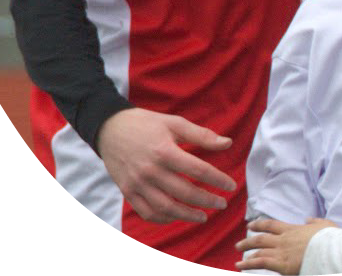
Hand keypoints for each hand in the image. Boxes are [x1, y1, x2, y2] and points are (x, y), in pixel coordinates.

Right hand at [96, 107, 234, 223]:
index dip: (218, 180)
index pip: (198, 170)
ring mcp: (137, 184)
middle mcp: (150, 171)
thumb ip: (202, 135)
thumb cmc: (146, 124)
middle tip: (222, 203)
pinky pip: (146, 212)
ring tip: (204, 216)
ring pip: (166, 207)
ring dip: (187, 215)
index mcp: (164, 151)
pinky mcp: (127, 191)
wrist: (110, 129)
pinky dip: (163, 218)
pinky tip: (176, 216)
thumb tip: (228, 143)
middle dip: (207, 200)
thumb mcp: (175, 123)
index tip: (231, 186)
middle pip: (184, 192)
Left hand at [236, 217, 337, 274]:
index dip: (259, 224)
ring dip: (246, 254)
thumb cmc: (330, 238)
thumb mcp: (324, 224)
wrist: (331, 250)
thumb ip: (314, 222)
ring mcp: (281, 251)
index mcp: (293, 229)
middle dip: (248, 241)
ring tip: (238, 259)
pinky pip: (260, 262)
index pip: (271, 225)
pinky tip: (239, 266)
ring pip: (258, 250)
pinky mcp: (281, 264)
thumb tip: (308, 219)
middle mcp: (283, 239)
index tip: (251, 225)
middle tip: (239, 245)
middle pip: (261, 238)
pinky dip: (248, 264)